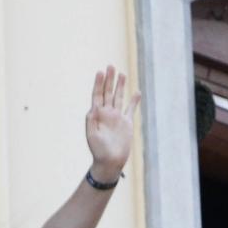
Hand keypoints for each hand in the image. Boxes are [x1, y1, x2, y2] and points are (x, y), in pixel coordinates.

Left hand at [85, 66, 140, 182]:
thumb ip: (91, 120)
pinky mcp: (127, 123)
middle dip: (109, 80)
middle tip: (110, 66)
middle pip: (108, 93)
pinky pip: (131, 109)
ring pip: (119, 98)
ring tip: (122, 74)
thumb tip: (93, 108)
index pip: (97, 95)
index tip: (100, 72)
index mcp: (97, 114)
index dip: (99, 83)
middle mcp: (107, 113)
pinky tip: (136, 92)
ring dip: (120, 86)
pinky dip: (134, 101)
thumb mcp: (92, 135)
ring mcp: (117, 117)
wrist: (110, 161)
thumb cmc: (98, 150)